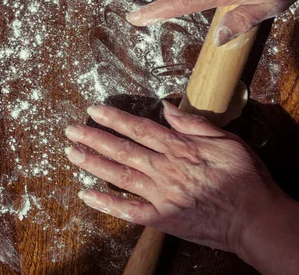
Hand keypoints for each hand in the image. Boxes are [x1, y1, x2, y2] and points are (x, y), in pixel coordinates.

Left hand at [64, 101, 286, 253]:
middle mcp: (164, 170)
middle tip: (70, 130)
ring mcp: (160, 195)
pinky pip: (128, 211)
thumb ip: (194, 124)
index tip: (93, 110)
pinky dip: (106, 203)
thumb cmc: (245, 179)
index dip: (114, 119)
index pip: (139, 129)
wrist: (256, 219)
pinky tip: (86, 195)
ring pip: (119, 176)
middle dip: (94, 138)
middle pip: (122, 150)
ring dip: (93, 164)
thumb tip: (167, 107)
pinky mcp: (161, 218)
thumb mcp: (226, 141)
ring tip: (71, 154)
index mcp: (178, 149)